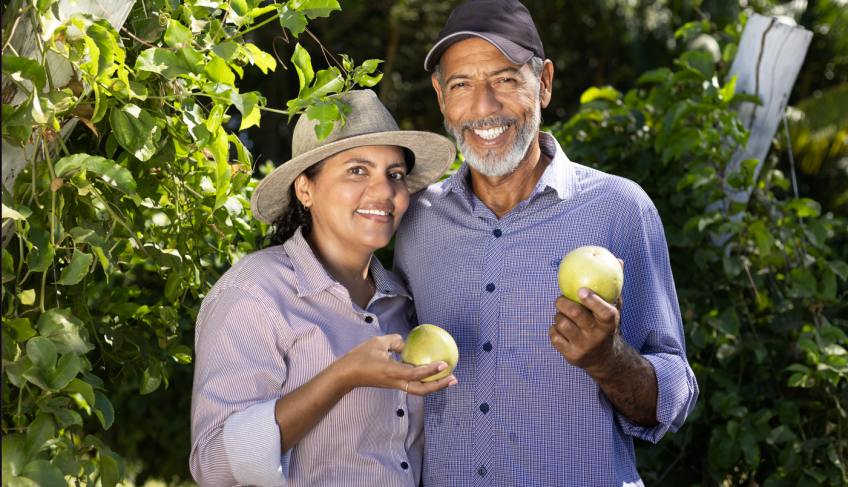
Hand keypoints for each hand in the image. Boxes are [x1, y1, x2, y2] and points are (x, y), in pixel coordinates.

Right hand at [335, 334, 457, 395]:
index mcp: (391, 371)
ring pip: (418, 389)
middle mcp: (395, 381)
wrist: (346, 375)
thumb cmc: (360, 357)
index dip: (431, 370)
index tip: (444, 364)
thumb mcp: (378, 342)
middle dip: (439, 386)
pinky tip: (431, 372)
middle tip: (454, 378)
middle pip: (421, 390)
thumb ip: (395, 341)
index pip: (415, 374)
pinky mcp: (393, 385)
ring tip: (448, 378)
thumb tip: (407, 343)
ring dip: (434, 385)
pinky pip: (412, 385)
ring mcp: (395, 385)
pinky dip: (424, 381)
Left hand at [549, 259, 624, 374]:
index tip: (581, 289)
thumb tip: (618, 260)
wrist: (606, 360)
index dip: (592, 299)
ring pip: (562, 323)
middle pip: (575, 314)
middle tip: (560, 299)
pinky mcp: (572, 356)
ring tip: (563, 315)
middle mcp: (598, 336)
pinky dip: (554, 329)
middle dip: (563, 302)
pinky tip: (560, 328)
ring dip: (558, 316)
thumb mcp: (614, 309)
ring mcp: (585, 347)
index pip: (604, 310)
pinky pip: (554, 336)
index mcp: (610, 322)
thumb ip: (614, 287)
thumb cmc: (606, 326)